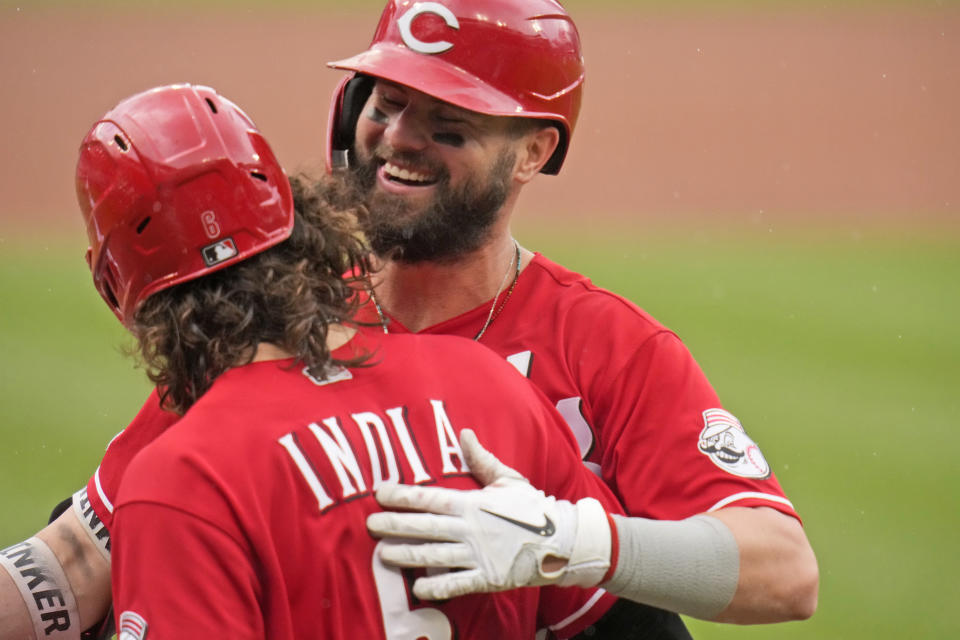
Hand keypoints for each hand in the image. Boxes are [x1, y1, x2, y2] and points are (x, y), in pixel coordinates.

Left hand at [366, 429, 611, 599]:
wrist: (563, 540)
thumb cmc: (534, 507)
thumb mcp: (508, 478)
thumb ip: (482, 459)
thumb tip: (464, 433)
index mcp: (472, 503)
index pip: (429, 498)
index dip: (402, 495)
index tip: (380, 491)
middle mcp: (470, 529)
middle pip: (424, 527)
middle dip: (394, 525)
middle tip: (369, 524)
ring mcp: (477, 555)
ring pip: (434, 557)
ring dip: (406, 555)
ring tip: (383, 554)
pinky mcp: (487, 578)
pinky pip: (457, 584)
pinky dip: (436, 588)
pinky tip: (417, 589)